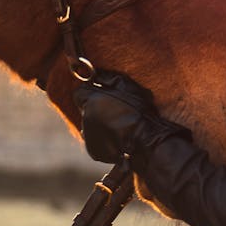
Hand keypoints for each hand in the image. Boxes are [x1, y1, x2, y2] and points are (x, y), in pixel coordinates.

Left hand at [74, 70, 190, 165]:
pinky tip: (118, 137)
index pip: (79, 93)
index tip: (102, 95)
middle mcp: (85, 120)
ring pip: (89, 126)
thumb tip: (96, 74)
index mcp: (91, 102)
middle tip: (115, 111)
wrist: (145, 140)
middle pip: (84, 110)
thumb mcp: (126, 86)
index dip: (90, 92)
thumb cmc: (139, 111)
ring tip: (119, 125)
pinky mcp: (94, 151)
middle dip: (96, 109)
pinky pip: (95, 141)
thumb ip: (107, 78)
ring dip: (99, 124)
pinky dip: (103, 139)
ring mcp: (88, 137)